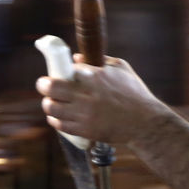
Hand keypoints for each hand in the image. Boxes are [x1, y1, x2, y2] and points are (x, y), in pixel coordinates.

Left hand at [35, 56, 166, 145]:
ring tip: (52, 103)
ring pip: (51, 107)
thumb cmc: (136, 94)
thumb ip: (101, 60)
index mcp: (95, 76)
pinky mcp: (85, 130)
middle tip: (44, 86)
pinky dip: (56, 120)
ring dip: (49, 104)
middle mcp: (86, 94)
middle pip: (50, 87)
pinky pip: (60, 125)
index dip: (61, 71)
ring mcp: (84, 114)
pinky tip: (58, 117)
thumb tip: (77, 59)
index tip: (59, 73)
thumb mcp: (122, 69)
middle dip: (43, 85)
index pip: (66, 69)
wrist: (145, 123)